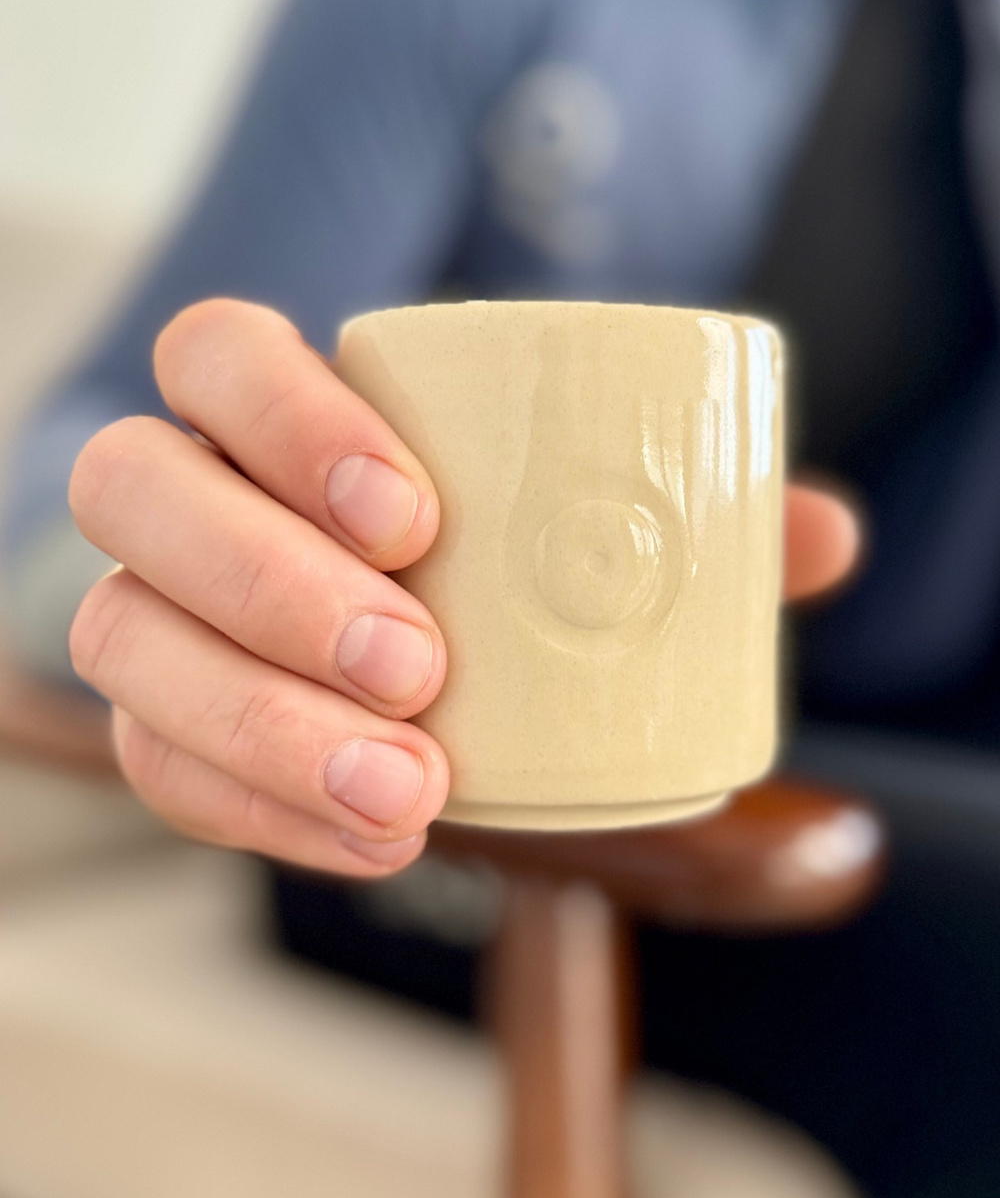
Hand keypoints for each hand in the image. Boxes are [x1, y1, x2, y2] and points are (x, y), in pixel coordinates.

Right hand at [68, 300, 860, 880]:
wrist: (417, 661)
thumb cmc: (482, 561)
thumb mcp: (579, 528)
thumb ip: (688, 519)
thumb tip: (820, 534)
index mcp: (270, 403)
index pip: (218, 357)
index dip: (289, 420)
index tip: (418, 517)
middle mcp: (182, 490)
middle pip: (137, 490)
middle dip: (267, 579)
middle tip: (419, 665)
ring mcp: (152, 607)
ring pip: (122, 640)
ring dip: (258, 720)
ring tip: (410, 787)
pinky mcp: (159, 722)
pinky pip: (156, 766)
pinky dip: (262, 811)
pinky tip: (375, 840)